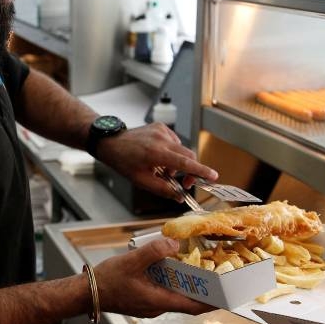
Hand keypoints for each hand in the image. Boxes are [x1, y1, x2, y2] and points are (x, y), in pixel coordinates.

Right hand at [93, 238, 214, 317]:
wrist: (86, 293)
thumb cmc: (107, 281)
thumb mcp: (131, 261)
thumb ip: (154, 252)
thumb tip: (174, 244)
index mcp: (158, 301)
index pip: (193, 306)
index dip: (212, 302)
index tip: (227, 296)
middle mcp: (157, 307)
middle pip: (186, 301)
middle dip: (202, 290)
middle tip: (215, 275)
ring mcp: (150, 305)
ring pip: (174, 296)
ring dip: (185, 284)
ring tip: (195, 268)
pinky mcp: (143, 300)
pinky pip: (163, 292)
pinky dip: (171, 282)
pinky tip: (168, 268)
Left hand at [94, 122, 217, 199]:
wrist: (111, 142)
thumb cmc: (124, 162)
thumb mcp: (141, 181)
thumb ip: (162, 190)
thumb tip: (179, 197)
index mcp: (156, 154)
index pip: (185, 163)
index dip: (200, 171)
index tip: (213, 176)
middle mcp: (161, 140)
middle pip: (188, 155)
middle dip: (190, 171)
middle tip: (184, 183)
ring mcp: (162, 131)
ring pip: (181, 149)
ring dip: (178, 161)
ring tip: (163, 169)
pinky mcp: (161, 127)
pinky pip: (174, 142)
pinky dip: (172, 151)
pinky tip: (159, 156)